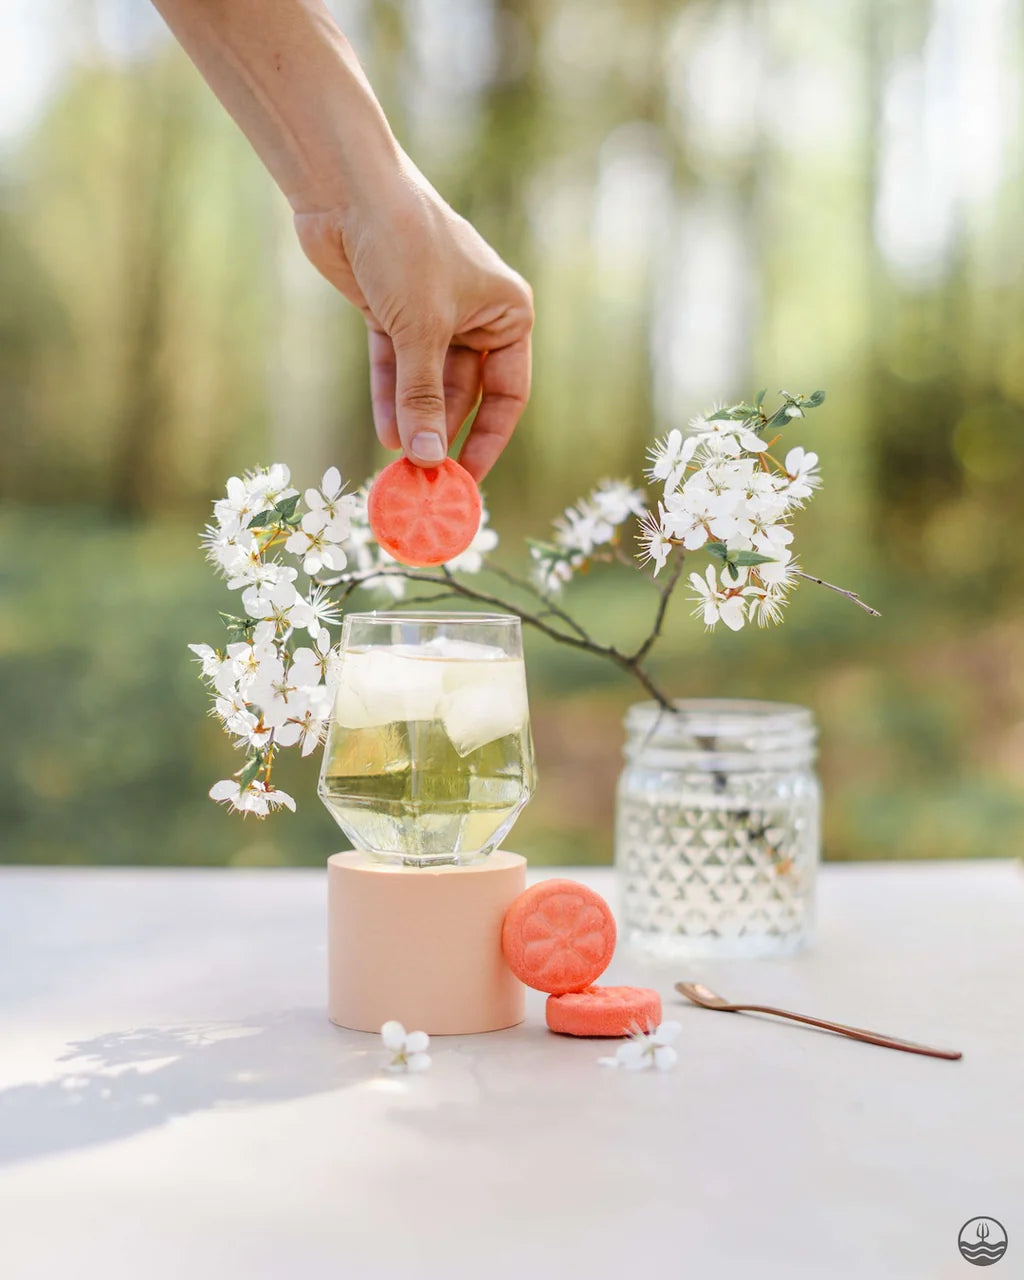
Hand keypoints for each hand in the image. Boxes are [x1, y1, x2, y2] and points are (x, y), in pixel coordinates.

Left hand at [294, 155, 533, 480]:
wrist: (348, 188)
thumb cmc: (404, 246)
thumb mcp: (422, 330)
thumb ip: (423, 396)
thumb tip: (426, 458)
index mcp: (507, 313)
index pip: (508, 394)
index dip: (489, 439)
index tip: (468, 477)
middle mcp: (475, 316)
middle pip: (465, 394)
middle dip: (442, 432)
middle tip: (425, 478)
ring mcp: (431, 316)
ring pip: (427, 383)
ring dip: (413, 420)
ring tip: (399, 464)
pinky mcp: (391, 313)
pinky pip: (396, 368)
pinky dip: (391, 396)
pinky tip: (385, 432)